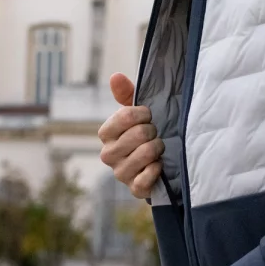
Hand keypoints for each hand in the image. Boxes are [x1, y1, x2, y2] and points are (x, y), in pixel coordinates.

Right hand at [98, 72, 164, 198]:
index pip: (125, 116)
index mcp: (106, 133)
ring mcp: (120, 173)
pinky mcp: (134, 189)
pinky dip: (156, 169)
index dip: (143, 114)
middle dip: (153, 132)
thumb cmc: (144, 133)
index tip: (149, 115)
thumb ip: (126, 94)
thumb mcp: (137, 113)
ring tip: (158, 148)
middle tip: (155, 134)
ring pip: (145, 154)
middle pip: (138, 134)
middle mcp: (108, 154)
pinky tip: (158, 165)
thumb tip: (115, 76)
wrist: (157, 162)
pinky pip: (146, 178)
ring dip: (158, 148)